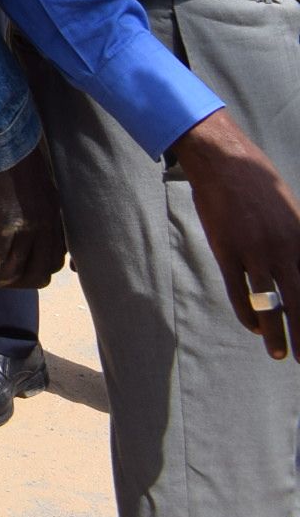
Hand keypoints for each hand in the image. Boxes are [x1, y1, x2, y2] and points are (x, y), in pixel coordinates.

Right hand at [0, 144, 65, 290]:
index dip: (29, 273)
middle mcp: (46, 227)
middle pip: (35, 278)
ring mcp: (28, 227)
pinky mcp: (4, 224)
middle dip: (8, 284)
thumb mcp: (28, 186)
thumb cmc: (4, 154)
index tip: (6, 266)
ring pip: (9, 275)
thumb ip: (30, 208)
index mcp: (54, 219)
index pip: (53, 264)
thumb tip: (14, 225)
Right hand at [174, 108, 299, 357]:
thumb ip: (298, 239)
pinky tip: (253, 327)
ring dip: (275, 332)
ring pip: (269, 302)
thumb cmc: (259, 184)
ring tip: (280, 354)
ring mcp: (254, 250)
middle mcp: (283, 248)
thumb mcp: (292, 211)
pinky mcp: (227, 250)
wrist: (224, 161)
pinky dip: (247, 312)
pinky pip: (239, 291)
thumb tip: (298, 265)